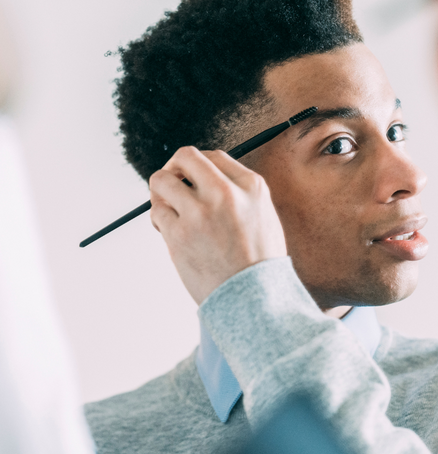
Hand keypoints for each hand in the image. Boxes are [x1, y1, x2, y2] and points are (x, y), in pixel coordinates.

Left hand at [149, 147, 286, 304]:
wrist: (255, 297)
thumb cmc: (260, 263)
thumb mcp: (265, 216)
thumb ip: (241, 194)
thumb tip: (210, 181)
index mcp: (251, 187)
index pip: (214, 156)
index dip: (198, 165)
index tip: (192, 176)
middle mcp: (225, 193)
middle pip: (185, 157)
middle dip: (174, 167)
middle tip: (173, 181)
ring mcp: (200, 212)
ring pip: (161, 180)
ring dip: (161, 192)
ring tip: (168, 207)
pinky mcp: (179, 234)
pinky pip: (156, 212)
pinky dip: (158, 218)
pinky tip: (168, 228)